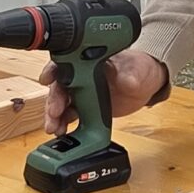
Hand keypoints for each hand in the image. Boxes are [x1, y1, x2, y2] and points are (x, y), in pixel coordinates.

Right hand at [41, 48, 169, 134]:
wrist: (145, 85)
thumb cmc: (139, 69)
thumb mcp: (137, 71)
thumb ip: (131, 76)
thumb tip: (128, 81)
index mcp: (90, 60)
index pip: (66, 62)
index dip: (54, 70)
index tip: (48, 79)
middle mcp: (81, 75)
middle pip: (60, 85)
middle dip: (53, 99)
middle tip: (54, 112)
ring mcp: (81, 92)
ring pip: (61, 103)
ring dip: (54, 115)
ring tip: (55, 128)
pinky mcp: (85, 107)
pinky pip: (68, 115)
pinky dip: (63, 123)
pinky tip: (61, 132)